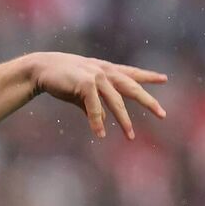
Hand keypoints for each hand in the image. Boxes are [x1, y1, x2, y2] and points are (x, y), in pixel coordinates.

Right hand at [28, 53, 166, 139]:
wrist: (40, 69)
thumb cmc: (61, 78)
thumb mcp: (81, 90)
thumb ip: (94, 103)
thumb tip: (103, 120)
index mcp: (105, 70)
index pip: (131, 73)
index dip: (147, 76)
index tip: (164, 79)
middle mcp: (104, 71)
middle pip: (131, 88)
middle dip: (148, 101)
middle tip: (162, 114)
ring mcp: (96, 76)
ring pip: (116, 102)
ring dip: (123, 120)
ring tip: (130, 136)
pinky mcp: (86, 84)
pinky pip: (95, 108)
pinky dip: (98, 122)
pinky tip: (100, 134)